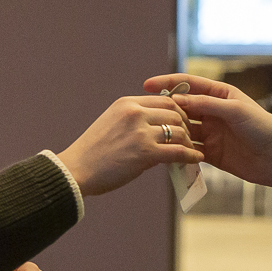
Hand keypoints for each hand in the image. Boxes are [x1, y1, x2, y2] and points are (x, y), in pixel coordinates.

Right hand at [58, 95, 204, 196]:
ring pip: (179, 131)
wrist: (76, 170)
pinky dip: (190, 155)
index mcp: (126, 104)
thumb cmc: (92, 153)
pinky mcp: (145, 152)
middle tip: (189, 137)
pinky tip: (195, 159)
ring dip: (188, 141)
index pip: (163, 100)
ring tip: (190, 150)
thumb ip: (133, 121)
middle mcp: (134, 113)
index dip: (178, 111)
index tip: (182, 123)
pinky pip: (178, 151)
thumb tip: (157, 130)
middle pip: (175, 112)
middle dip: (186, 125)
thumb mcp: (111, 124)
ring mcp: (140, 132)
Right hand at [142, 74, 271, 197]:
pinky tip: (166, 152)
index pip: (188, 84)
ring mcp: (211, 133)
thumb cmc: (264, 128)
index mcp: (220, 94)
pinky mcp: (211, 153)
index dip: (167, 83)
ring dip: (171, 131)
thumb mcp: (234, 111)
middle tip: (148, 116)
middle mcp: (213, 112)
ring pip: (183, 129)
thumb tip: (175, 99)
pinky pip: (189, 150)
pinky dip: (178, 151)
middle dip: (165, 110)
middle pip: (183, 107)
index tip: (147, 85)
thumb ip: (205, 104)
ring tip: (155, 135)